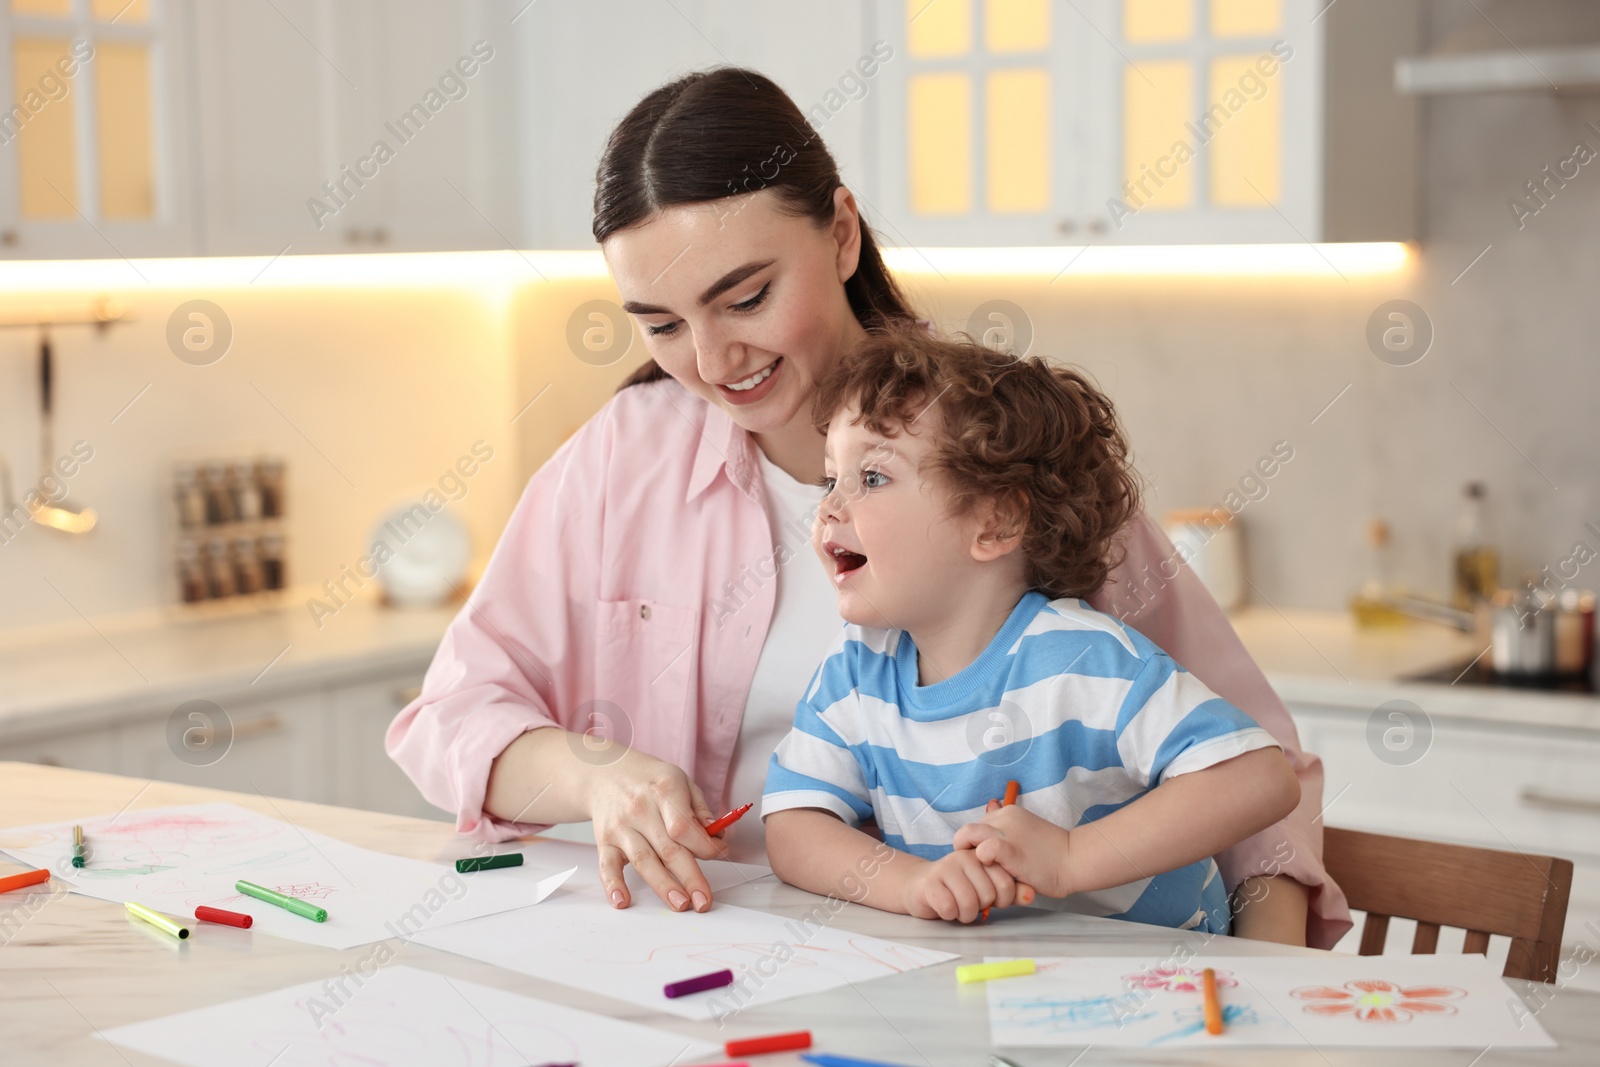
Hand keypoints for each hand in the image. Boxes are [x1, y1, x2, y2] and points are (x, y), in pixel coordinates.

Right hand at [586, 746, 727, 912]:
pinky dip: (613, 885)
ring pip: (643, 861)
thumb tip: (716, 835)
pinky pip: (607, 866)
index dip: (705, 846)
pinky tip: (622, 901)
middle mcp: (640, 810)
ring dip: (662, 885)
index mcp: (664, 791)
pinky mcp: (605, 841)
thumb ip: (699, 809)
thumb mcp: (680, 780)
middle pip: (669, 848)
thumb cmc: (648, 781)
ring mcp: (621, 827)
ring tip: (680, 904)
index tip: (720, 854)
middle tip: (704, 901)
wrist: (605, 773)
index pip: (685, 826)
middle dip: (690, 877)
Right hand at [900, 849, 1021, 922]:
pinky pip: (949, 907)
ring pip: (969, 902)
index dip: (1002, 899)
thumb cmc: (958, 889)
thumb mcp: (988, 888)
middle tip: (971, 903)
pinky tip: (945, 908)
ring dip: (965, 914)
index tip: (991, 900)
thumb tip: (1031, 895)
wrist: (920, 887)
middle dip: (982, 907)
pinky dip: (949, 915)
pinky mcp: (930, 882)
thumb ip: (1011, 892)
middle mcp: (964, 857)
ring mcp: (946, 867)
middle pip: (988, 894)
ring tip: (959, 908)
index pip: (1006, 882)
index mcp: (982, 855)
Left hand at [953, 802, 1072, 898]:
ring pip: (968, 835)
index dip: (975, 844)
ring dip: (968, 854)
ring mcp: (1006, 832)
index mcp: (1007, 812)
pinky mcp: (1010, 850)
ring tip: (983, 871)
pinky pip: (985, 849)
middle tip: (980, 868)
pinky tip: (994, 869)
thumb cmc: (1051, 852)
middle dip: (967, 850)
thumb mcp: (1024, 829)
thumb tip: (991, 803)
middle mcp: (1003, 817)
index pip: (976, 826)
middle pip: (968, 831)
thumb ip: (1006, 824)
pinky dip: (982, 859)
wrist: (1075, 860)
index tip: (984, 860)